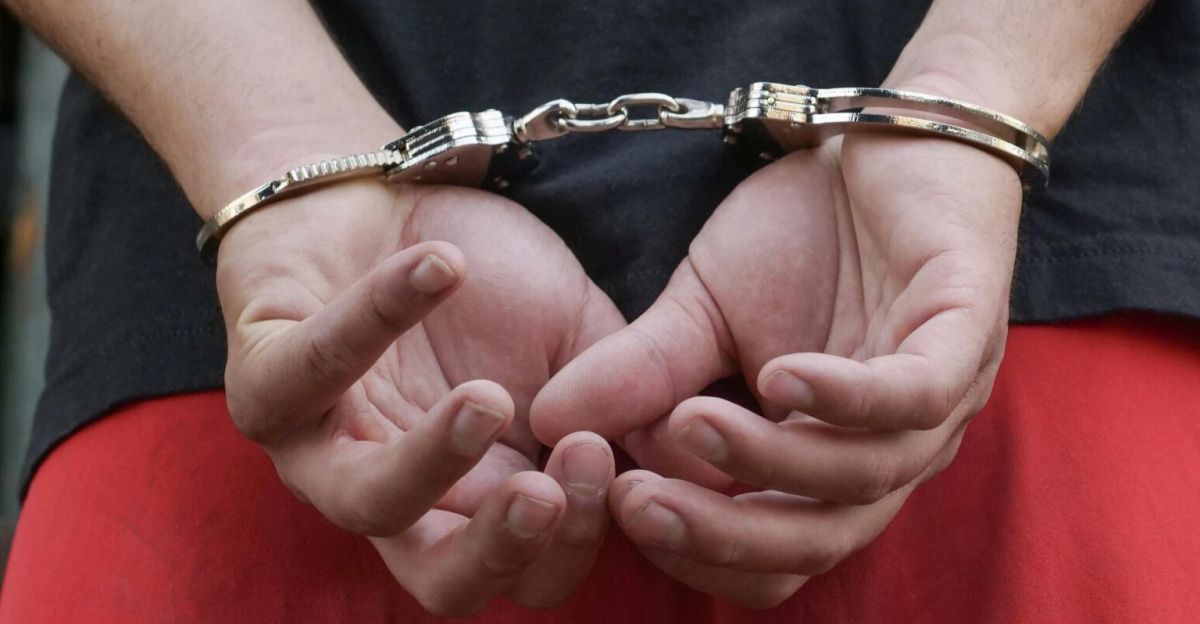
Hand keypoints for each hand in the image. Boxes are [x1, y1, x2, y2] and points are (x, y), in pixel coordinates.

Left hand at [216, 180, 625, 614]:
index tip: (615, 460)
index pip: (533, 571)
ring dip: (433, 461)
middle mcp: (401, 494)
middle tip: (553, 487)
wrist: (388, 192)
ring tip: (488, 400)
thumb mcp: (581, 331)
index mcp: (482, 495)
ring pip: (365, 502)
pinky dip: (376, 317)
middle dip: (504, 550)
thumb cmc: (490, 273)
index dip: (577, 539)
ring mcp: (326, 446)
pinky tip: (443, 269)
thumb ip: (629, 390)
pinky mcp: (263, 381)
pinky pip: (305, 373)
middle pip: (443, 581)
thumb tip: (696, 450)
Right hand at [532, 118, 1021, 603]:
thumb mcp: (699, 309)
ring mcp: (940, 396)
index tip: (615, 503)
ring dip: (767, 460)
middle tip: (634, 502)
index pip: (771, 554)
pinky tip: (776, 375)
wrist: (880, 136)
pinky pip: (915, 394)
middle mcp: (890, 450)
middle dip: (720, 535)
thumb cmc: (800, 233)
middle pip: (816, 542)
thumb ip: (640, 371)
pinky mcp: (967, 328)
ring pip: (861, 477)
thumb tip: (546, 418)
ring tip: (688, 422)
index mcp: (832, 462)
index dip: (696, 549)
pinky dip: (844, 397)